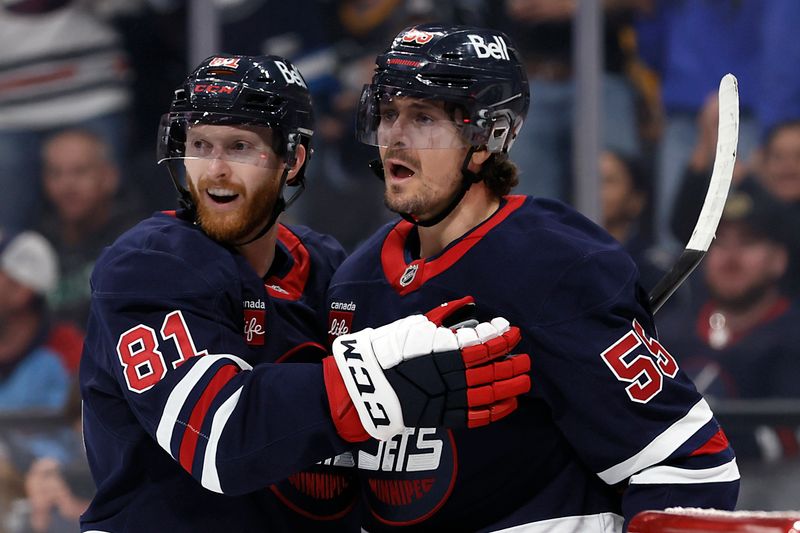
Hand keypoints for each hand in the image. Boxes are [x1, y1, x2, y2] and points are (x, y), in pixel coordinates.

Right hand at [324, 297, 530, 440]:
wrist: (368, 383)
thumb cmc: (390, 349)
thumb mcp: (417, 324)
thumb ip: (445, 316)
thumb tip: (466, 303)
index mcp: (449, 350)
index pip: (486, 343)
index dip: (503, 337)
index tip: (511, 330)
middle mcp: (455, 374)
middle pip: (495, 368)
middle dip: (513, 362)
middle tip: (525, 357)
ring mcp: (452, 397)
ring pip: (492, 392)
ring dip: (512, 385)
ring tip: (525, 379)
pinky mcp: (446, 416)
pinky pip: (478, 416)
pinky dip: (497, 411)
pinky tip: (510, 404)